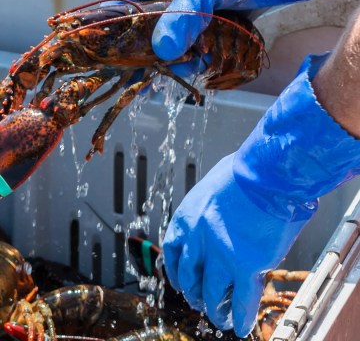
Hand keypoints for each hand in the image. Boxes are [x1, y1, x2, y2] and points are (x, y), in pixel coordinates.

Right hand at [106, 0, 251, 61]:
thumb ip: (181, 18)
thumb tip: (162, 52)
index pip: (119, 4)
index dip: (113, 28)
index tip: (112, 54)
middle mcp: (164, 0)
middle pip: (143, 34)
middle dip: (151, 55)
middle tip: (153, 71)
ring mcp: (184, 18)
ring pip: (169, 49)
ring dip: (179, 62)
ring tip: (194, 63)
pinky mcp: (203, 31)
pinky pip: (191, 53)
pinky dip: (197, 61)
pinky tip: (207, 62)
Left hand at [163, 153, 310, 335]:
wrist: (268, 172)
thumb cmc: (245, 171)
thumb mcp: (214, 184)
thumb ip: (210, 206)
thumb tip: (217, 214)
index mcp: (187, 218)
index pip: (172, 252)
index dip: (176, 271)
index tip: (181, 281)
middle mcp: (198, 240)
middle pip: (189, 278)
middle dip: (194, 293)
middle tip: (200, 300)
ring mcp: (220, 254)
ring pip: (212, 294)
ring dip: (216, 310)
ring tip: (220, 317)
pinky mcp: (246, 265)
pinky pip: (242, 300)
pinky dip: (241, 317)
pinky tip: (241, 326)